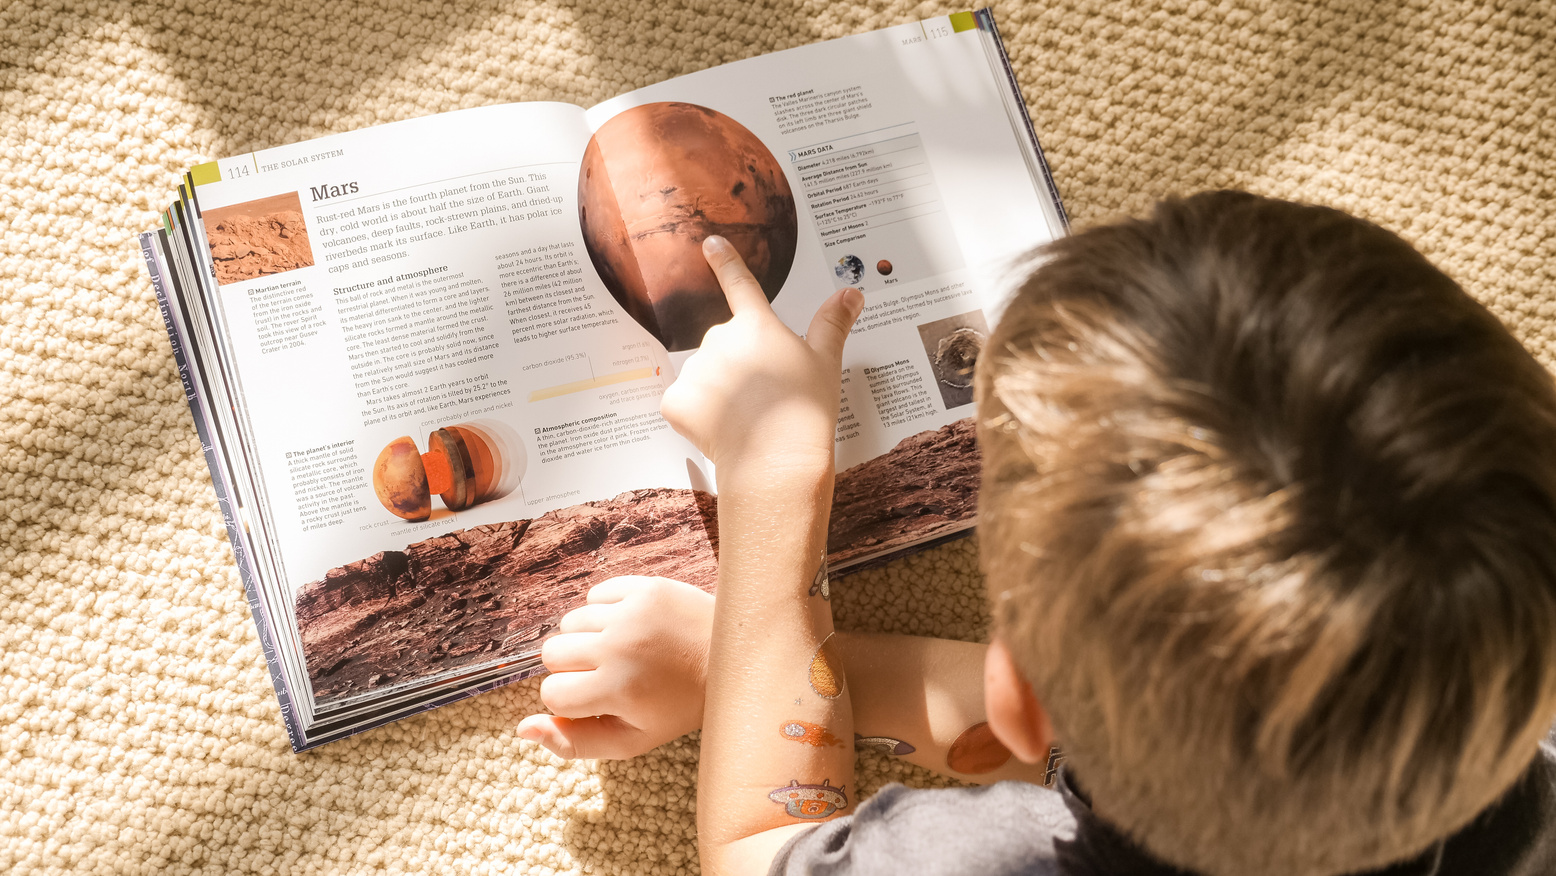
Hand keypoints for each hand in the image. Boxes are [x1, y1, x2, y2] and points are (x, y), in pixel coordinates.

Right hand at [517, 576, 713, 759]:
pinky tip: (632, 627)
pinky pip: (596, 595)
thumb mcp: (632, 740)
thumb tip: (522, 728)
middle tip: (609, 674)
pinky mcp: (644, 586)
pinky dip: (605, 611)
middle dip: (572, 668)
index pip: (551, 694)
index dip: (571, 701)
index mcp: (616, 690)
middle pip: (551, 654)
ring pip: (570, 622)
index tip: (601, 700)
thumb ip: (574, 743)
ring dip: (588, 638)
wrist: (732, 659)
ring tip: (623, 650)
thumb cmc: (679, 706)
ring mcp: (632, 612)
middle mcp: (619, 647)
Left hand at [660, 236, 863, 479]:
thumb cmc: (806, 411)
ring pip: (704, 375)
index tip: (710, 243)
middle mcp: (721, 339)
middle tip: (764, 397)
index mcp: (757, 326)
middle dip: (738, 365)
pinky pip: (684, 403)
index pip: (740, 284)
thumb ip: (833, 323)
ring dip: (719, 392)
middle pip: (725, 345)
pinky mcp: (677, 402)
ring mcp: (695, 370)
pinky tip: (720, 430)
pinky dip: (697, 416)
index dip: (726, 261)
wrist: (776, 460)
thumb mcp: (826, 363)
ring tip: (747, 419)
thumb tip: (852, 291)